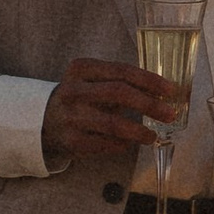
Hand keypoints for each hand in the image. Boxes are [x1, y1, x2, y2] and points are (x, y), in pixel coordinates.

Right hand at [42, 60, 185, 164]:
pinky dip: (123, 144)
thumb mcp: (91, 80)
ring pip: (113, 124)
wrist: (43, 121)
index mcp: (81, 69)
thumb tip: (161, 92)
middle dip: (149, 104)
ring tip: (152, 135)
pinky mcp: (72, 141)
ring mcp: (71, 117)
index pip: (121, 71)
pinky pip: (106, 144)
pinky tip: (131, 143)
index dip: (149, 80)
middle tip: (169, 114)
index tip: (170, 90)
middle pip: (119, 94)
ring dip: (139, 131)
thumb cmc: (79, 98)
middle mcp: (74, 90)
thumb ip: (120, 81)